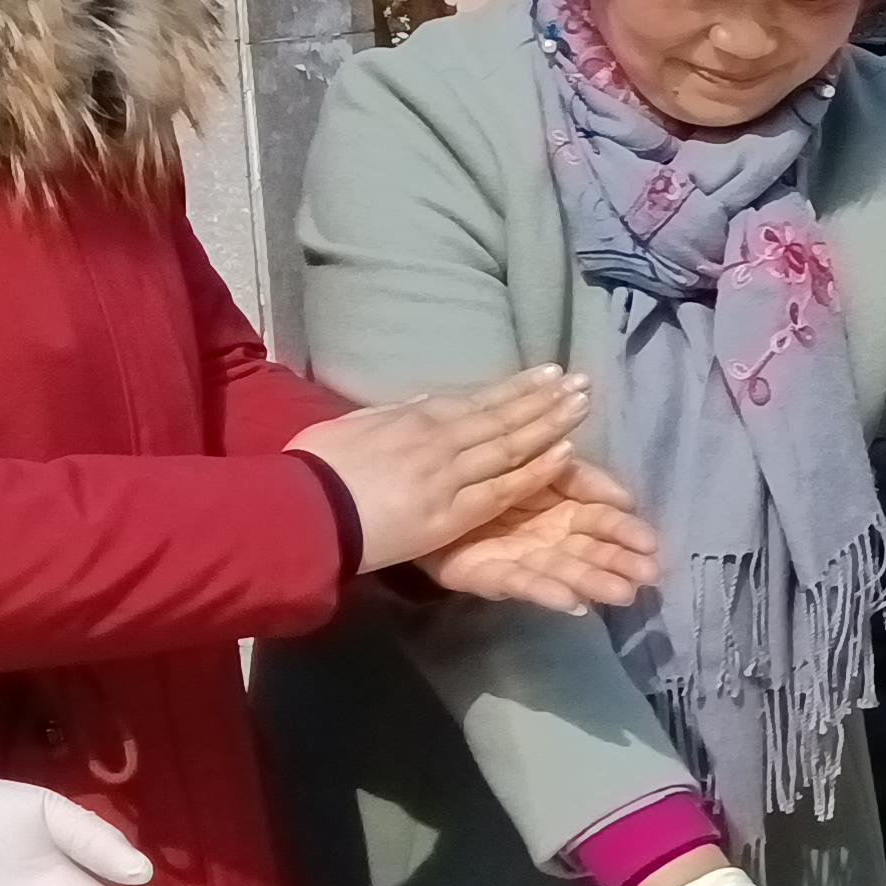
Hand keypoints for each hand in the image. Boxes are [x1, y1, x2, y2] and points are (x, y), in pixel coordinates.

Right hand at [293, 369, 591, 569]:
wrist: (302, 511)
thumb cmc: (316, 470)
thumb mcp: (353, 426)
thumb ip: (394, 414)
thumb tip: (424, 402)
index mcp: (414, 419)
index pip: (478, 399)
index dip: (517, 387)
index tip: (549, 374)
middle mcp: (439, 439)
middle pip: (503, 416)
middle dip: (546, 399)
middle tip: (583, 382)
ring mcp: (449, 474)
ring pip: (512, 445)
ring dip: (552, 424)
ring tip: (584, 405)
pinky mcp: (452, 511)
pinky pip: (504, 488)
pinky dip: (537, 469)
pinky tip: (567, 453)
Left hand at [421, 466, 660, 612]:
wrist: (419, 489)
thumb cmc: (484, 474)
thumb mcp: (538, 462)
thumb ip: (580, 476)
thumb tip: (623, 494)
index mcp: (560, 506)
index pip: (600, 517)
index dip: (624, 528)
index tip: (651, 541)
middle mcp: (545, 535)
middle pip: (588, 548)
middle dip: (619, 561)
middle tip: (650, 573)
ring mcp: (518, 557)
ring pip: (562, 570)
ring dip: (593, 582)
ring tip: (623, 594)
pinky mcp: (486, 574)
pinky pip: (519, 583)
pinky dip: (547, 592)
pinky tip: (572, 604)